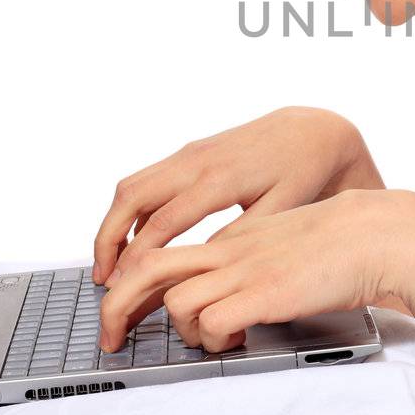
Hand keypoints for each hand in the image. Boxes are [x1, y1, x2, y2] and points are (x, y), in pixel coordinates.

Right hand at [92, 106, 381, 286]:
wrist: (313, 131)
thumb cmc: (302, 170)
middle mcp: (197, 161)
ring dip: (114, 222)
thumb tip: (203, 265)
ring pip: (133, 185)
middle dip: (108, 238)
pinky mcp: (191, 153)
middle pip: (131, 196)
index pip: (163, 221)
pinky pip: (148, 179)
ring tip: (110, 263)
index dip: (138, 256)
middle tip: (102, 277)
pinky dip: (131, 209)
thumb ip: (241, 236)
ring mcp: (190, 154)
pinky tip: (136, 238)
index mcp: (219, 179)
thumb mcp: (281, 209)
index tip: (121, 284)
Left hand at [96, 187, 414, 352]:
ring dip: (183, 332)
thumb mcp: (288, 245)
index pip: (164, 252)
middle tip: (112, 338)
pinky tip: (238, 341)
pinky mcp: (266, 293)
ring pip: (176, 301)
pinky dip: (213, 340)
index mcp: (236, 238)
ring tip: (211, 340)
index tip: (126, 309)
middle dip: (117, 307)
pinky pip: (212, 322)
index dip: (135, 283)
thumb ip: (257, 261)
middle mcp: (232, 250)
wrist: (382, 235)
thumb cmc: (345, 245)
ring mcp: (247, 270)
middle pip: (149, 270)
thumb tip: (237, 294)